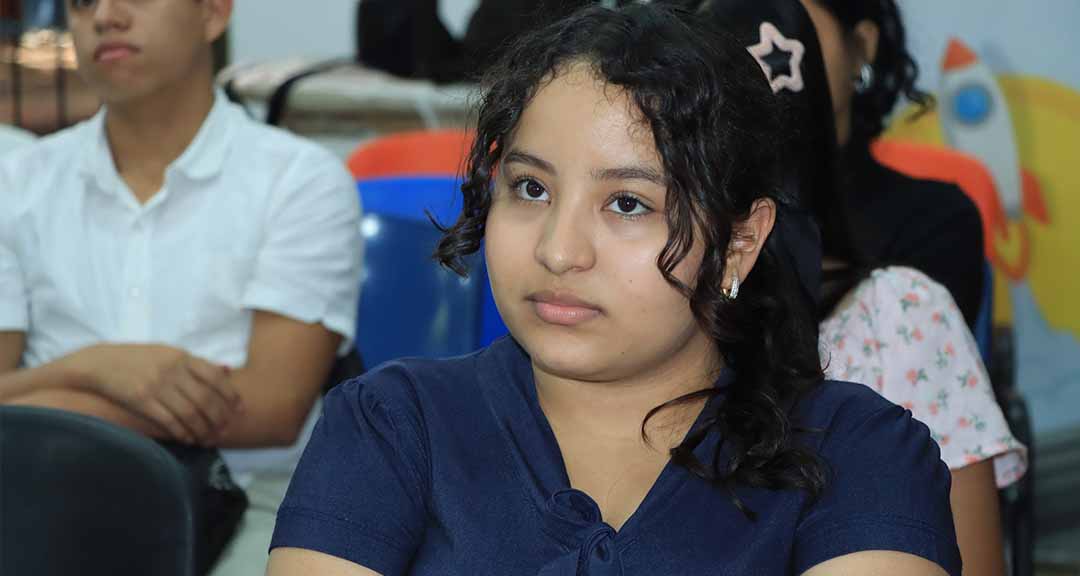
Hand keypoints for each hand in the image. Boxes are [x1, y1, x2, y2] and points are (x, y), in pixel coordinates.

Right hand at [61, 344, 243, 444]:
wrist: (100, 363)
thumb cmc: (139, 359)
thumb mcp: (168, 353)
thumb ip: (197, 363)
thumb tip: (227, 370)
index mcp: (181, 356)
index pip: (215, 376)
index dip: (230, 394)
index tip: (240, 408)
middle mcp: (171, 369)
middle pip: (205, 397)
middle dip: (219, 417)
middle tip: (226, 430)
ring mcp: (156, 384)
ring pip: (189, 412)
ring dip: (202, 429)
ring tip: (208, 439)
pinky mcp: (141, 400)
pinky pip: (168, 420)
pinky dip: (182, 432)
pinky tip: (188, 439)